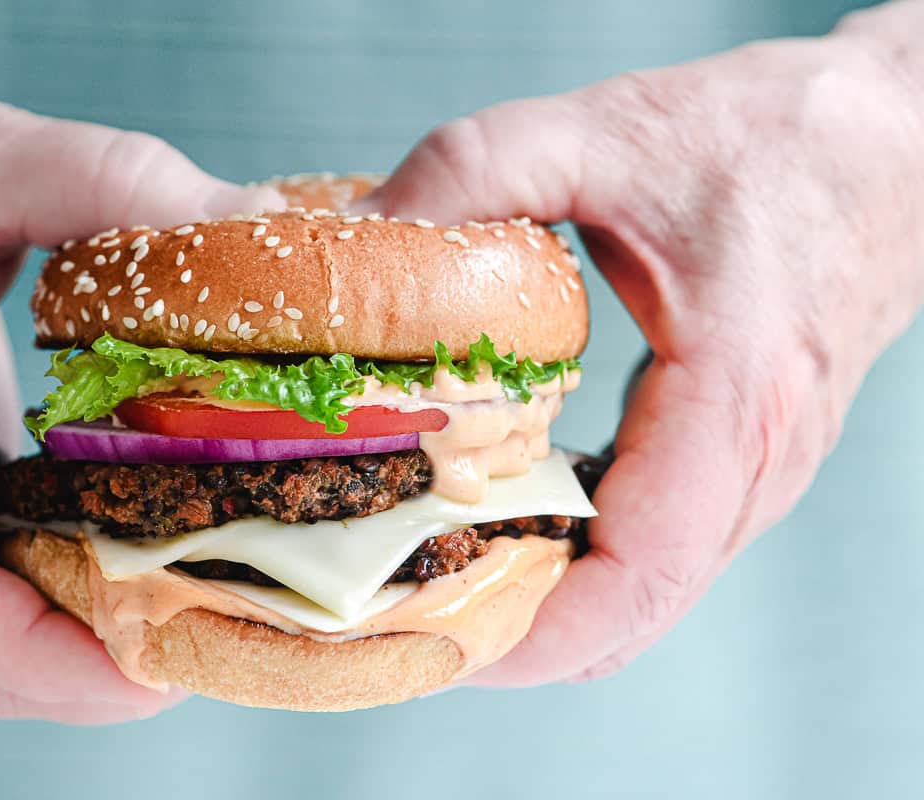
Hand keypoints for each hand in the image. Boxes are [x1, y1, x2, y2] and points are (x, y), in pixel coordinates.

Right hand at [0, 57, 281, 720]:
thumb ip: (105, 181)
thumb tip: (250, 220)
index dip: (44, 654)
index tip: (151, 670)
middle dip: (89, 672)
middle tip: (212, 638)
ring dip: (88, 640)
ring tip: (200, 610)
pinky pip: (9, 560)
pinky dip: (79, 582)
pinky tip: (158, 543)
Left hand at [356, 2, 923, 684]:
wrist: (896, 139)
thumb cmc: (777, 139)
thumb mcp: (608, 132)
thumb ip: (477, 168)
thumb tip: (365, 233)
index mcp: (734, 402)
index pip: (635, 576)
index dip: (529, 634)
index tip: (434, 645)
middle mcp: (754, 464)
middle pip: (628, 612)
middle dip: (510, 633)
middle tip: (395, 611)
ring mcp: (755, 472)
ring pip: (642, 590)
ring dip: (538, 601)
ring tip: (426, 575)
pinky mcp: (737, 458)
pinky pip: (654, 545)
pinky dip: (575, 559)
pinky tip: (498, 518)